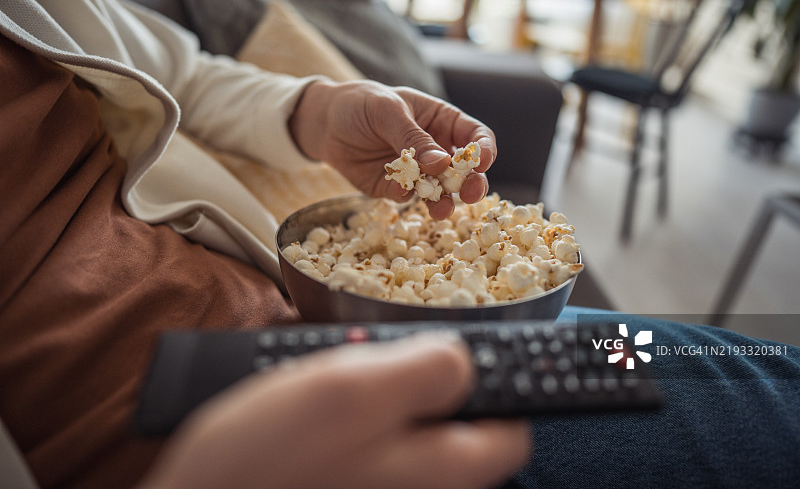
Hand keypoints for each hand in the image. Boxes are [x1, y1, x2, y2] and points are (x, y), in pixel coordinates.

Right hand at [140, 334, 529, 488]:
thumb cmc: (269, 462)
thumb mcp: (352, 391)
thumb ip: (424, 371)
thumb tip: (465, 357)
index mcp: (442, 469)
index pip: (512, 430)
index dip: (506, 380)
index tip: (484, 346)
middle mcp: (420, 486)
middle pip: (455, 421)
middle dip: (422, 375)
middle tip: (373, 357)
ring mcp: (382, 484)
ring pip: (404, 421)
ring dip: (375, 385)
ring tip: (330, 377)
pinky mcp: (349, 478)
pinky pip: (367, 434)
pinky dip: (349, 406)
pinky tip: (312, 399)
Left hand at [289, 80, 496, 219]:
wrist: (324, 122)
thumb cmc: (361, 104)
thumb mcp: (388, 112)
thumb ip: (413, 138)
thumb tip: (441, 163)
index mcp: (443, 122)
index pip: (475, 137)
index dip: (483, 150)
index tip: (483, 161)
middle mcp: (436, 149)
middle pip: (465, 172)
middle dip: (472, 183)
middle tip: (470, 194)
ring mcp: (418, 172)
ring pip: (441, 191)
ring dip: (444, 201)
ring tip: (441, 209)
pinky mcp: (395, 188)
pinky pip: (408, 197)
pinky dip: (407, 196)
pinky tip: (398, 189)